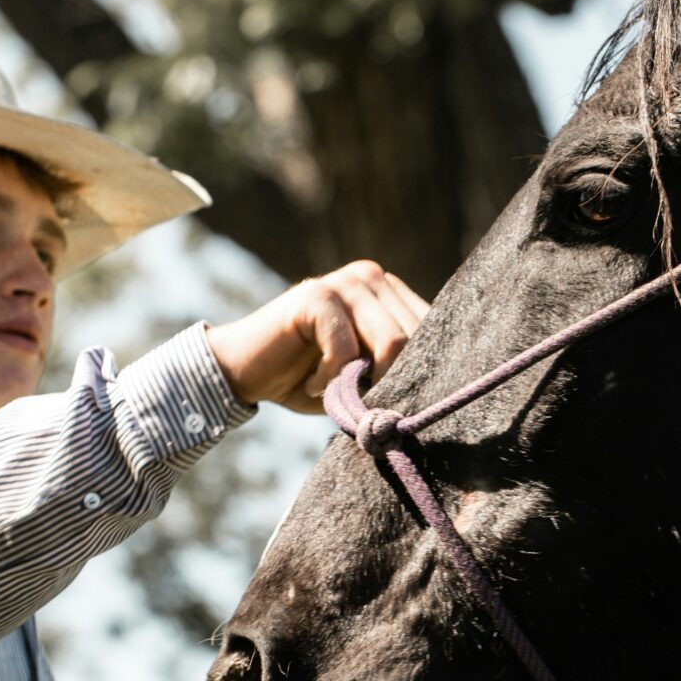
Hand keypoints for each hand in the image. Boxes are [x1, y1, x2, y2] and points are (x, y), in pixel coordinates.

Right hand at [205, 260, 430, 413]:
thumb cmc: (306, 378)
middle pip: (418, 338)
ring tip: (335, 392)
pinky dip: (330, 381)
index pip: (434, 329)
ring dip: (365, 382)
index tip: (395, 402)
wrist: (242, 370)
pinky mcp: (318, 296)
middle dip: (393, 381)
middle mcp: (371, 277)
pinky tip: (312, 384)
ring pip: (392, 343)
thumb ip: (396, 370)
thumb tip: (439, 393)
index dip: (421, 371)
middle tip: (360, 404)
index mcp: (388, 291)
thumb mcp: (362, 375)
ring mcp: (345, 282)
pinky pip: (347, 349)